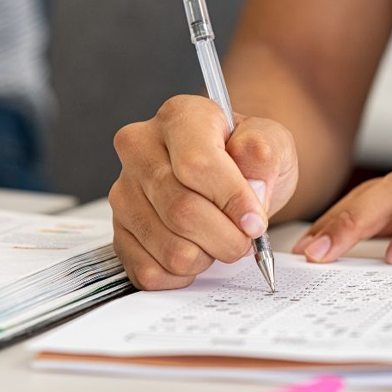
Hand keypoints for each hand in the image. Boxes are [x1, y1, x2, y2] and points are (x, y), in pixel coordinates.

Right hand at [110, 95, 297, 289]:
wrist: (230, 178)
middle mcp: (140, 150)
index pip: (196, 164)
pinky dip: (183, 275)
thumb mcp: (272, 144)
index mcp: (179, 117)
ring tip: (218, 239)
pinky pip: (150, 271)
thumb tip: (251, 187)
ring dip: (208, 257)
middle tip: (245, 238)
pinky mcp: (120, 231)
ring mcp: (124, 192)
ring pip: (169, 248)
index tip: (255, 222)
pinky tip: (197, 252)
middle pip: (182, 211)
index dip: (231, 200)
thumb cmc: (247, 160)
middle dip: (226, 237)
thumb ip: (265, 156)